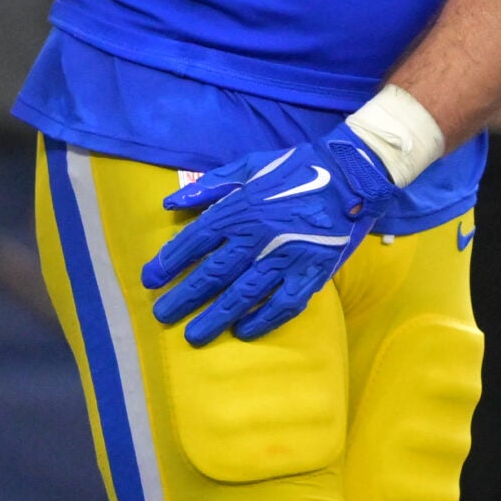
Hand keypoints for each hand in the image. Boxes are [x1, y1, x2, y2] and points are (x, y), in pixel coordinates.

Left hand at [141, 128, 400, 344]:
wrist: (350, 175)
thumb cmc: (296, 168)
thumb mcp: (249, 165)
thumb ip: (210, 185)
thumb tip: (171, 202)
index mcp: (241, 208)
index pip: (195, 240)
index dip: (170, 261)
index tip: (150, 280)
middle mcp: (258, 235)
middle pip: (213, 273)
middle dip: (184, 297)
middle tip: (162, 315)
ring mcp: (286, 257)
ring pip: (243, 295)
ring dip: (215, 317)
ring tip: (194, 335)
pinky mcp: (312, 273)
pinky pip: (283, 304)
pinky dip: (262, 320)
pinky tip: (244, 331)